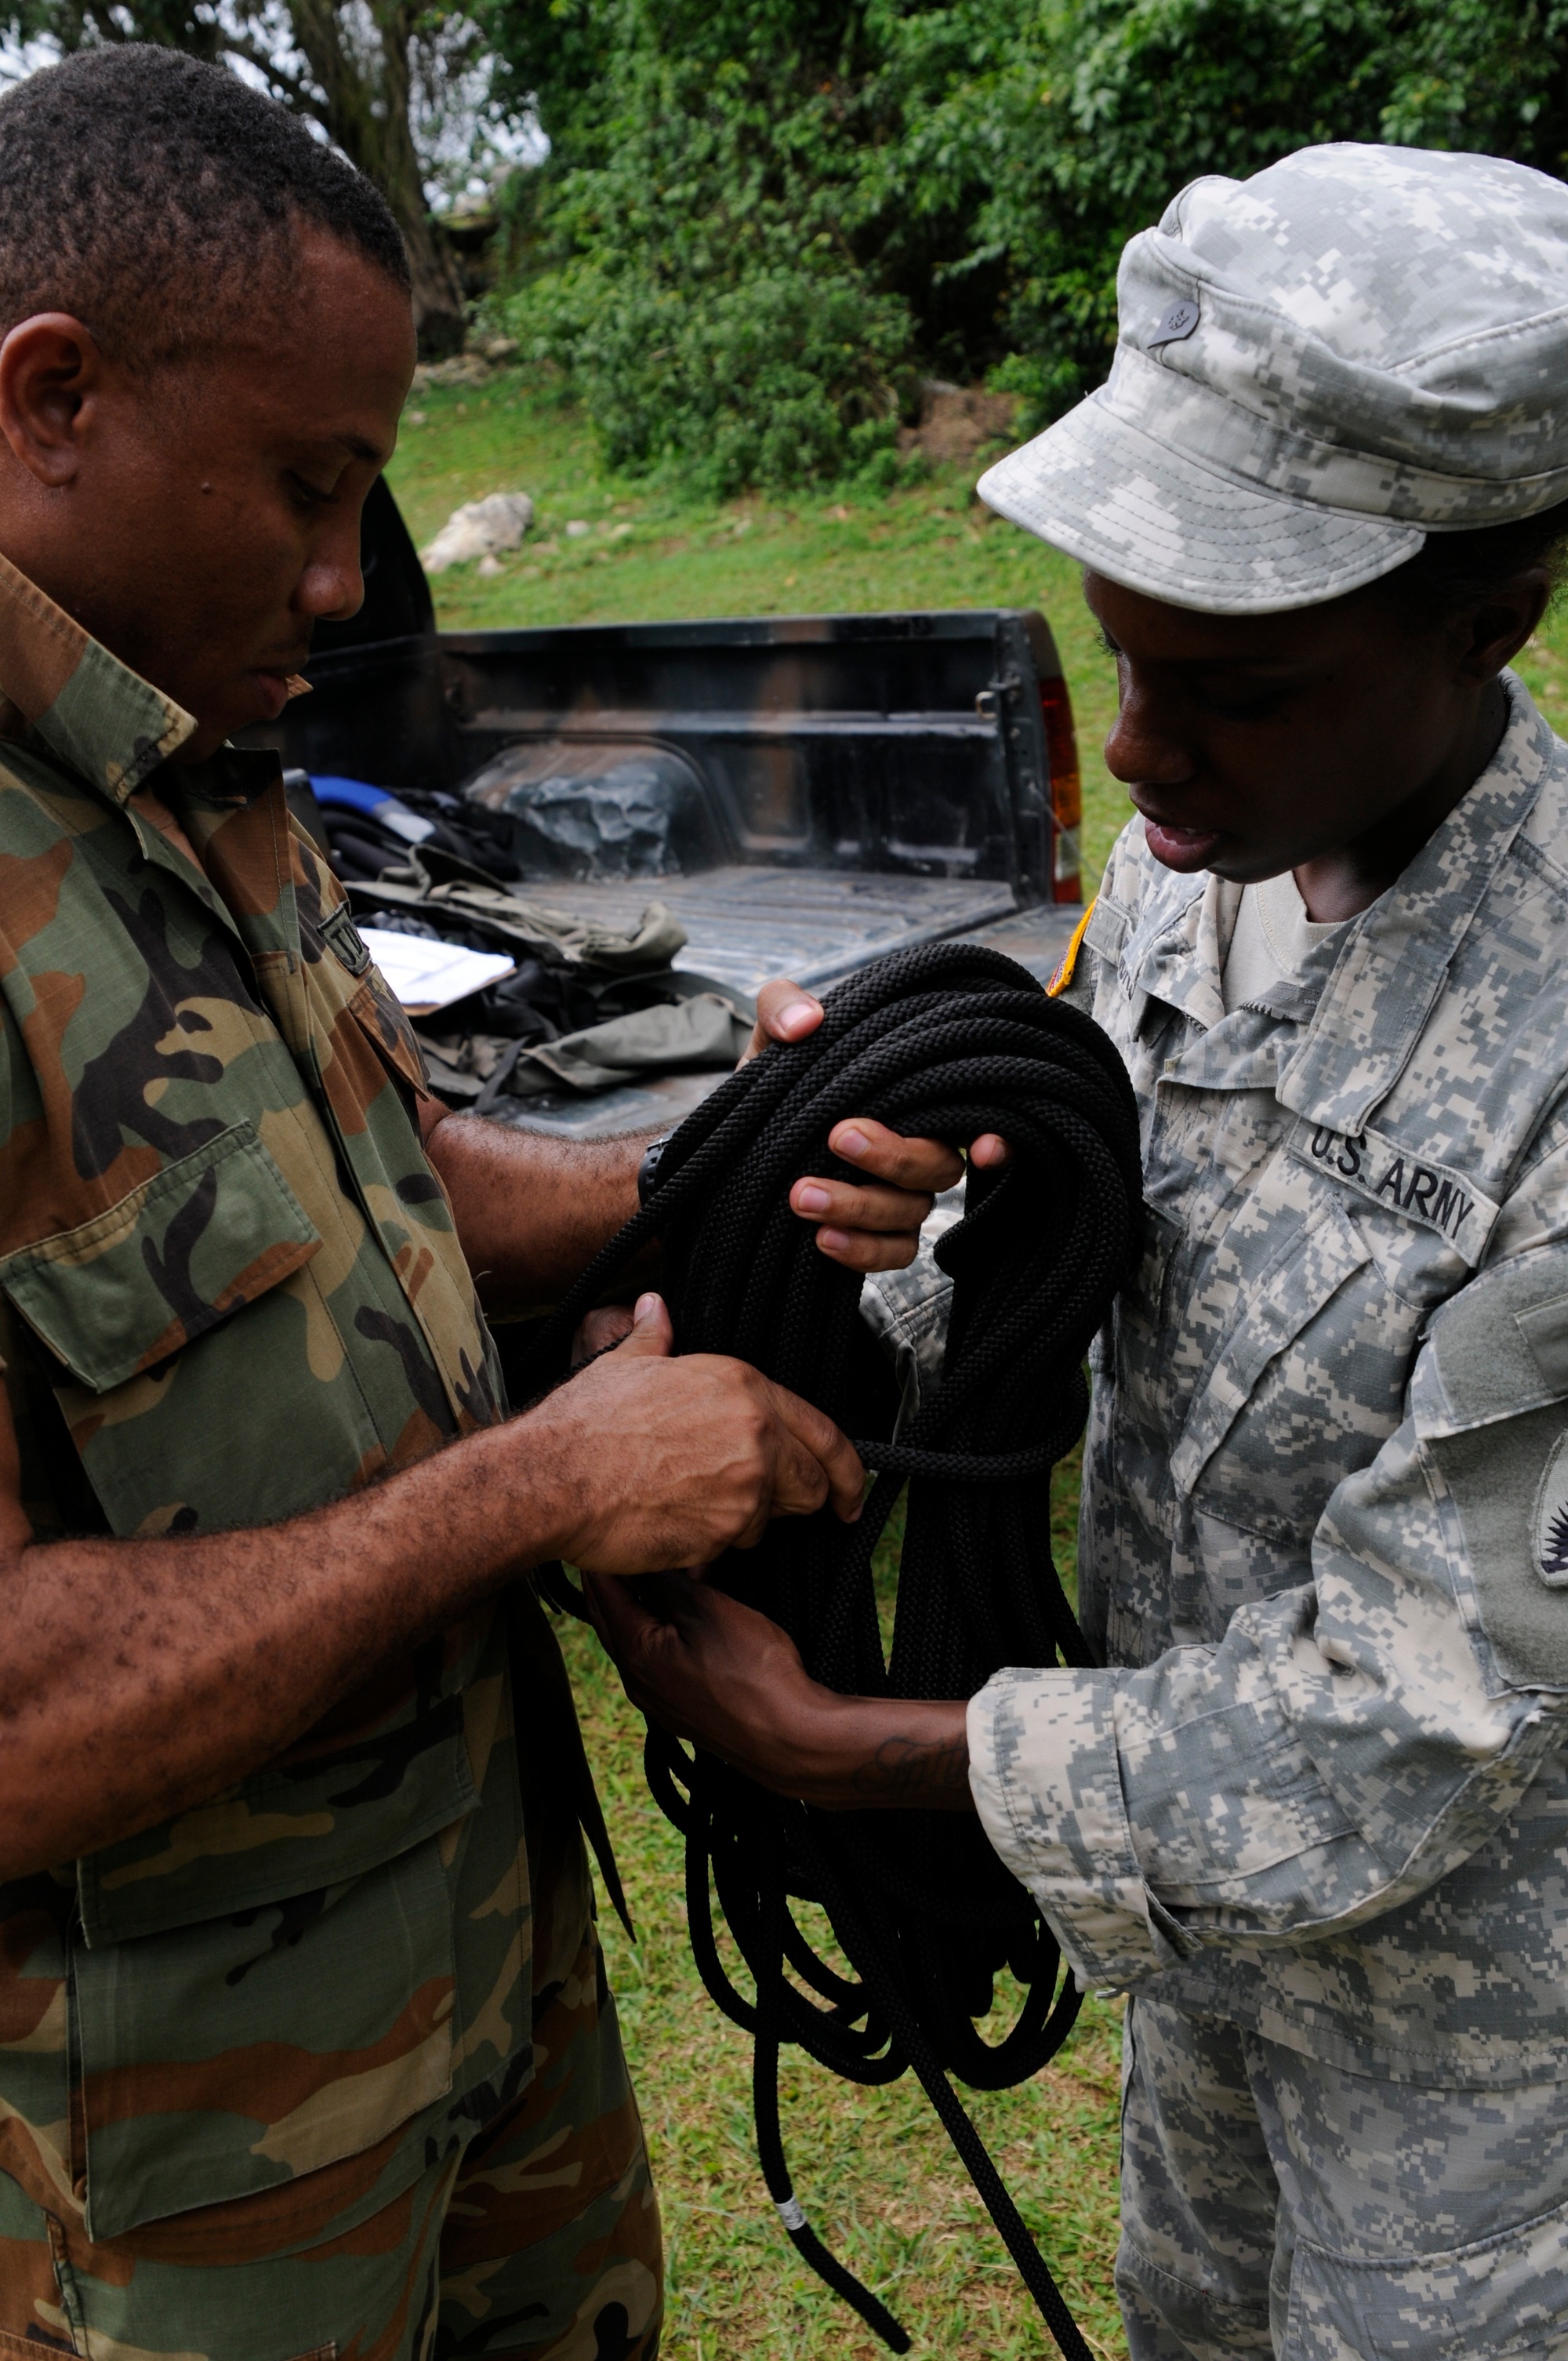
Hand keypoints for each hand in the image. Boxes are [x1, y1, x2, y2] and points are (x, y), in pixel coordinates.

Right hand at [533, 1293, 863, 1572]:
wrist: (552, 1477)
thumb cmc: (585, 1425)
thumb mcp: (627, 1365)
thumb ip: (655, 1337)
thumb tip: (654, 1309)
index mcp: (743, 1387)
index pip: (824, 1433)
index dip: (846, 1469)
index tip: (849, 1490)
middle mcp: (756, 1434)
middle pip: (813, 1484)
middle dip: (799, 1500)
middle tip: (766, 1505)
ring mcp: (744, 1487)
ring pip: (770, 1520)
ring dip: (743, 1521)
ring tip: (692, 1503)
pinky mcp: (723, 1532)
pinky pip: (733, 1548)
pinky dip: (711, 1545)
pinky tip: (674, 1525)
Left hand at [584, 1568, 973, 1809]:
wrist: (790, 1739)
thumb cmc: (752, 1674)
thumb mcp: (708, 1611)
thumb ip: (668, 1583)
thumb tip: (641, 1559)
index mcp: (635, 1652)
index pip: (602, 1593)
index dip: (602, 1557)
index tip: (603, 1528)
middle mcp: (637, 1680)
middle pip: (612, 1618)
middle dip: (614, 1580)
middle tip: (618, 1545)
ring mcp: (660, 1699)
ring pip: (635, 1639)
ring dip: (639, 1605)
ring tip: (651, 1573)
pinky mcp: (684, 1709)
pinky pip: (658, 1659)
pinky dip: (658, 1630)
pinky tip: (678, 1618)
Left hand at [747, 977, 1010, 1272]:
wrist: (739, 1137)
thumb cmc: (777, 1080)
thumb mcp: (772, 1037)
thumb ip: (783, 1009)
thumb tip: (808, 1021)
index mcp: (911, 1097)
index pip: (972, 1115)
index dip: (997, 1137)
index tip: (985, 1147)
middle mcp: (918, 1149)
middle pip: (939, 1166)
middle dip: (893, 1156)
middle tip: (837, 1136)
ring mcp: (900, 1197)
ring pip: (910, 1212)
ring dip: (859, 1205)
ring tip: (800, 1194)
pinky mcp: (873, 1235)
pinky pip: (891, 1254)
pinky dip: (862, 1251)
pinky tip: (821, 1237)